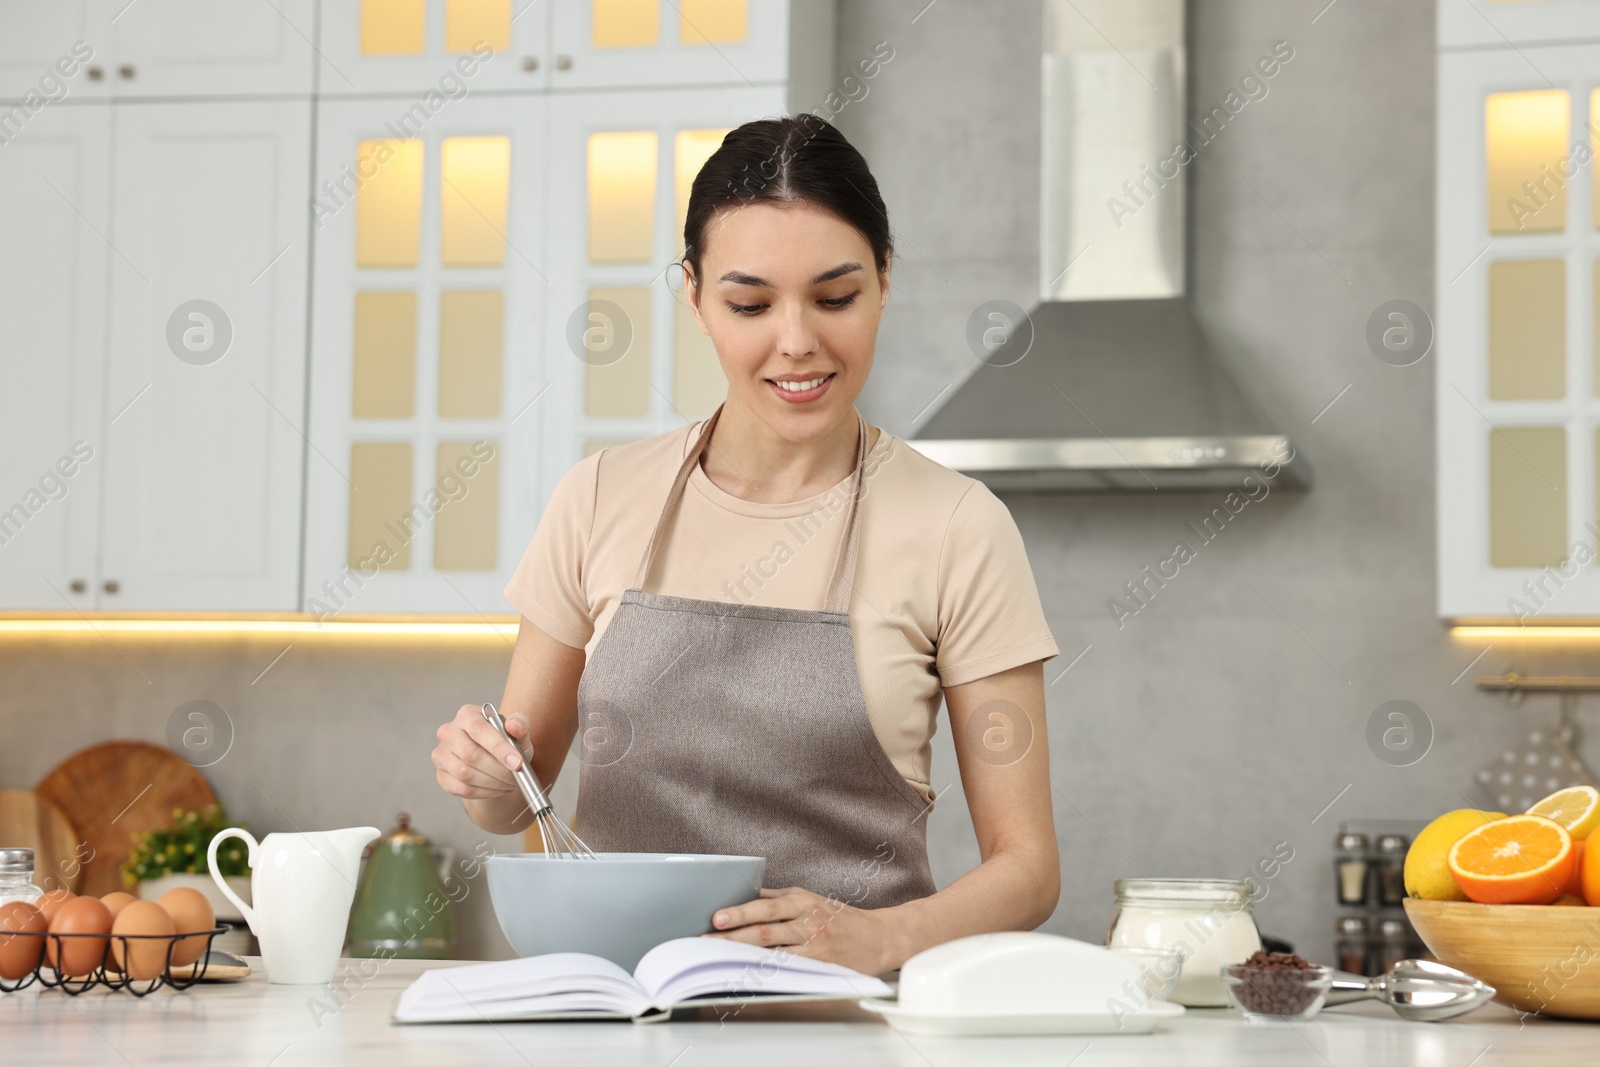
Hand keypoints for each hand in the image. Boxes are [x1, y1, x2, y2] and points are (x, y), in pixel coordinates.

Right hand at [432, 703, 533, 799]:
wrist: (493, 760)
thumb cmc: (505, 742)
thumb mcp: (517, 732)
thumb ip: (520, 726)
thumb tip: (514, 726)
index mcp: (467, 715)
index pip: (479, 730)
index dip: (499, 748)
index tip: (517, 763)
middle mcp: (449, 732)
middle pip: (470, 754)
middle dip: (498, 770)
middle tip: (516, 778)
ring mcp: (441, 755)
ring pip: (465, 773)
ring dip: (492, 783)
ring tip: (509, 784)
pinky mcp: (441, 776)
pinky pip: (462, 788)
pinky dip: (484, 792)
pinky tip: (497, 789)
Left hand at [701, 886, 903, 976]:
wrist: (879, 938)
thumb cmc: (841, 918)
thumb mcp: (811, 898)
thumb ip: (779, 898)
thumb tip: (746, 893)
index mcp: (803, 902)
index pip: (765, 907)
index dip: (740, 912)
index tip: (716, 918)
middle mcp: (809, 923)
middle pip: (765, 931)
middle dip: (733, 937)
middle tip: (707, 941)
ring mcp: (815, 948)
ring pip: (775, 954)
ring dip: (745, 957)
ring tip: (720, 960)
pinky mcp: (821, 968)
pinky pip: (790, 971)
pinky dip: (769, 973)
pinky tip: (750, 976)